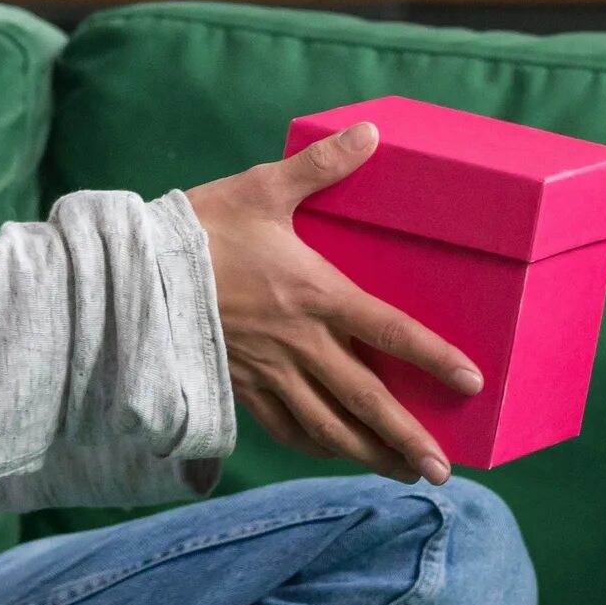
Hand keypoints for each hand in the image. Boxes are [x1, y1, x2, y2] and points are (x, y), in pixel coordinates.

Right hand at [187, 123, 482, 485]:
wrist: (134, 274)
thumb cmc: (203, 228)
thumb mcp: (265, 188)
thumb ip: (322, 165)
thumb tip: (371, 132)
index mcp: (315, 295)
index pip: (390, 332)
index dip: (434, 358)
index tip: (471, 382)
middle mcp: (299, 343)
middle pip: (365, 399)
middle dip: (406, 438)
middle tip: (442, 472)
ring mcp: (268, 371)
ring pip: (328, 425)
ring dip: (368, 453)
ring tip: (402, 472)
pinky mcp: (239, 385)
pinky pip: (285, 426)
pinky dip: (316, 443)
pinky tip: (334, 451)